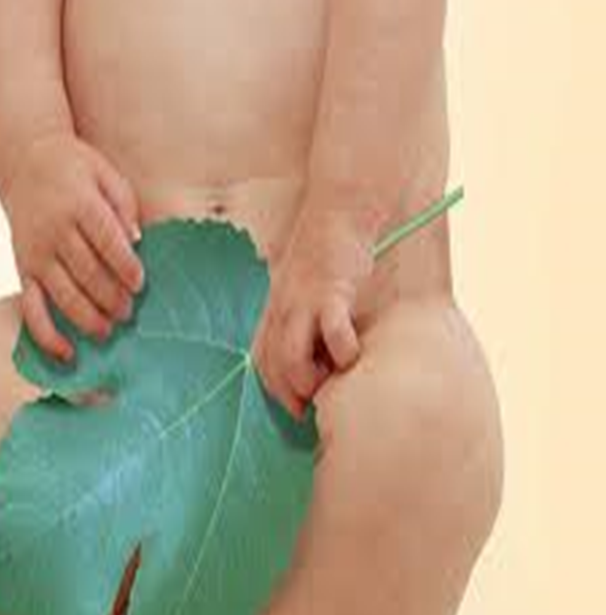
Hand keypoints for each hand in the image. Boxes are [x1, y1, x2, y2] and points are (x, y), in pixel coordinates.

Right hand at [2, 132, 144, 360]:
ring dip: (86, 318)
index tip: (140, 283)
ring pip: (62, 294)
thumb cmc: (76, 168)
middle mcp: (54, 230)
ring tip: (108, 332)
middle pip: (86, 272)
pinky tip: (66, 353)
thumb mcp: (107, 174)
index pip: (106, 240)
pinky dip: (45, 334)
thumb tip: (136, 241)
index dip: (125, 266)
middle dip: (110, 298)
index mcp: (80, 204)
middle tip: (129, 314)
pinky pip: (31, 307)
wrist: (24, 160)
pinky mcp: (23, 268)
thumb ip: (123, 206)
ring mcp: (36, 252)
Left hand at [252, 204, 375, 418]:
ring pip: (291, 357)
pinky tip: (351, 353)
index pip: (262, 360)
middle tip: (313, 406)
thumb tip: (315, 347)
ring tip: (331, 383)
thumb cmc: (326, 249)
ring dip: (309, 380)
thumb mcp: (301, 283)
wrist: (341, 208)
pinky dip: (341, 351)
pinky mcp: (330, 290)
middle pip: (272, 365)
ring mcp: (303, 300)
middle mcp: (282, 308)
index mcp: (275, 308)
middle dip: (290, 394)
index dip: (275, 389)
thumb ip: (301, 313)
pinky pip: (331, 331)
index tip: (294, 405)